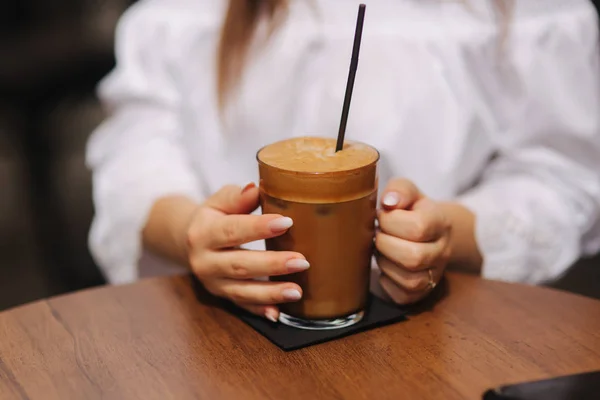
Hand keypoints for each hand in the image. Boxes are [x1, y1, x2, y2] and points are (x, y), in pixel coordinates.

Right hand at [185, 183, 307, 321]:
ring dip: (271, 293)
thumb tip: (255, 189)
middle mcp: (204, 261)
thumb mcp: (219, 201)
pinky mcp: (222, 296)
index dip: (258, 228)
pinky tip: (278, 313)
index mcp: (202, 233)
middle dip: (272, 265)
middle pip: (239, 264)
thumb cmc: (214, 216)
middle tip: (302, 261)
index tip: (287, 223)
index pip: (232, 230)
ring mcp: (213, 283)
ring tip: (297, 291)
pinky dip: (260, 310)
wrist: (189, 241)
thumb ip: (236, 196)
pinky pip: (242, 306)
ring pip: (242, 290)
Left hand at [375, 178, 451, 303]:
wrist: (428, 231)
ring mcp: (435, 274)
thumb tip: (389, 202)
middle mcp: (443, 251)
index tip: (382, 216)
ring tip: (380, 250)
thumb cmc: (411, 209)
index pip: (418, 227)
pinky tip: (385, 268)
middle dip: (385, 244)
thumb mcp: (408, 192)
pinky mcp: (422, 292)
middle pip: (414, 257)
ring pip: (411, 280)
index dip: (391, 221)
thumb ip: (399, 190)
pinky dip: (388, 284)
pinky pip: (404, 297)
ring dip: (386, 264)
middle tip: (377, 234)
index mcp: (440, 222)